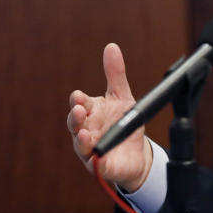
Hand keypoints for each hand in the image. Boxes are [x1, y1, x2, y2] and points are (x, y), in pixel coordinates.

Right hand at [66, 43, 151, 191]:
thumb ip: (115, 74)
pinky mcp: (101, 166)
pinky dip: (97, 161)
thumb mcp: (122, 96)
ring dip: (82, 139)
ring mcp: (91, 149)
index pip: (80, 104)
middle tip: (80, 110)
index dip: (78, 101)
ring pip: (81, 145)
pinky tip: (98, 157)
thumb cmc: (123, 123)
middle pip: (75, 124)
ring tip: (85, 134)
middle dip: (76, 117)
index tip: (79, 96)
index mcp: (91, 113)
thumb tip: (111, 47)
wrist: (137, 152)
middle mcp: (86, 130)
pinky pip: (97, 164)